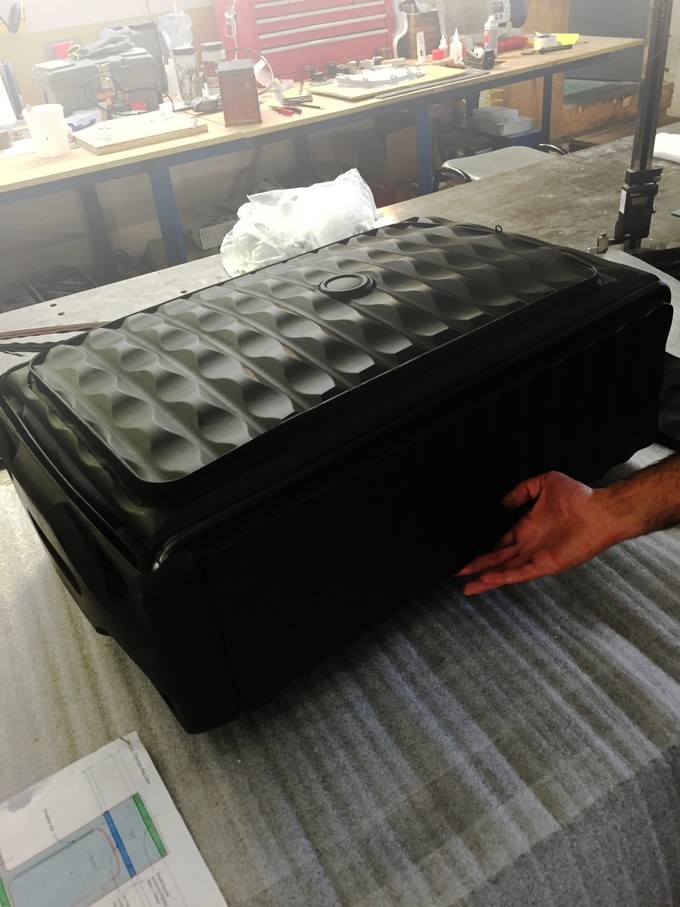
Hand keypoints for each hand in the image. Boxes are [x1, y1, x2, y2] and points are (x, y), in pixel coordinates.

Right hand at [456, 471, 621, 593]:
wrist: (602, 509)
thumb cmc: (578, 495)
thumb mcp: (545, 483)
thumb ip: (522, 491)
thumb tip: (503, 502)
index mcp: (527, 528)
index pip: (501, 544)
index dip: (484, 553)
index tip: (468, 560)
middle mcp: (529, 545)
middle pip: (498, 560)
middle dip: (477, 568)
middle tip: (457, 575)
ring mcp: (537, 556)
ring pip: (505, 570)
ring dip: (486, 578)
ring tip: (467, 586)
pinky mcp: (546, 564)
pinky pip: (521, 572)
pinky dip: (504, 577)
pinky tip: (488, 580)